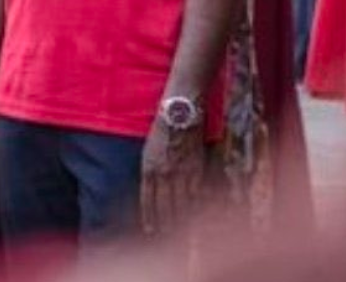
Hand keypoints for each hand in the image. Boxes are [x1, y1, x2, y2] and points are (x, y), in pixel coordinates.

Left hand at [140, 119, 204, 235]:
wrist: (180, 109)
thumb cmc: (163, 127)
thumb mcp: (150, 149)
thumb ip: (151, 170)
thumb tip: (154, 190)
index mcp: (149, 166)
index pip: (148, 199)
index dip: (150, 216)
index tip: (150, 230)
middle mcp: (164, 172)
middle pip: (165, 205)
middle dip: (165, 223)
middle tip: (166, 236)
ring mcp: (181, 171)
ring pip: (181, 202)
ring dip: (180, 218)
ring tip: (180, 232)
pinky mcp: (197, 167)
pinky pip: (196, 192)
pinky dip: (195, 205)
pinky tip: (196, 214)